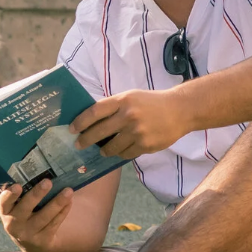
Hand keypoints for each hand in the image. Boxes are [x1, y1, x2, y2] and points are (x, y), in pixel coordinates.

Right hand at [0, 179, 73, 251]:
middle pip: (25, 208)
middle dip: (36, 195)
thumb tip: (42, 172)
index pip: (4, 202)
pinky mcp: (43, 240)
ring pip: (44, 217)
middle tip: (47, 182)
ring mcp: (28, 234)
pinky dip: (63, 211)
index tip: (17, 185)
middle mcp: (14, 224)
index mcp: (6, 211)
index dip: (9, 195)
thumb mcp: (17, 208)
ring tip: (68, 191)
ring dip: (57, 203)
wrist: (31, 245)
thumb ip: (23, 194)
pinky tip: (70, 201)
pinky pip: (55, 223)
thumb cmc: (25, 217)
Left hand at [70, 91, 191, 159]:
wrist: (180, 110)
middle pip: (98, 132)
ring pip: (111, 147)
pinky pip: (125, 154)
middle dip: (85, 140)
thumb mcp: (132, 97)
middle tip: (79, 145)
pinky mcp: (145, 146)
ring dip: (104, 150)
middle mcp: (128, 116)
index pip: (94, 112)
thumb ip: (114, 106)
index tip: (72, 129)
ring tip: (102, 150)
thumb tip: (91, 120)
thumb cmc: (152, 102)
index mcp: (123, 100)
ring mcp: (137, 132)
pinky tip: (120, 151)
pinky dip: (120, 153)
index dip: (80, 122)